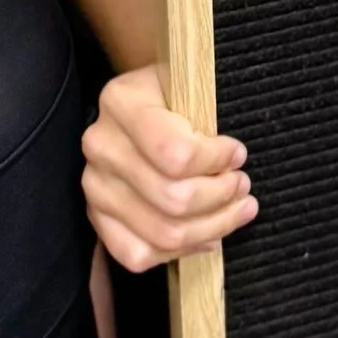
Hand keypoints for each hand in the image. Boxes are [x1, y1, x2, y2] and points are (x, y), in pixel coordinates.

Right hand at [82, 64, 255, 271]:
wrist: (144, 101)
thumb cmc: (176, 92)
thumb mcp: (193, 82)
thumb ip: (210, 113)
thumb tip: (234, 160)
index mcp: (122, 102)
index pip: (176, 154)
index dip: (217, 161)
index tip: (238, 154)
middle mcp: (100, 146)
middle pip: (173, 199)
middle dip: (221, 197)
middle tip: (242, 185)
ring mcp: (95, 186)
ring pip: (163, 234)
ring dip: (212, 227)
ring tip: (236, 210)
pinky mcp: (97, 217)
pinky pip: (137, 255)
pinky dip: (180, 252)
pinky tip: (205, 235)